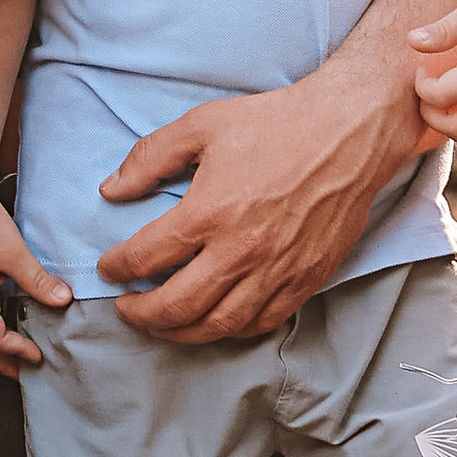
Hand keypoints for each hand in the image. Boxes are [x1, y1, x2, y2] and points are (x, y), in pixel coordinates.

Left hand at [95, 71, 397, 343]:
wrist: (347, 134)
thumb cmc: (274, 123)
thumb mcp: (201, 125)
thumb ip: (150, 158)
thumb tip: (111, 189)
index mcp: (209, 211)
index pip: (147, 257)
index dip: (118, 268)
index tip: (108, 269)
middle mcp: (241, 251)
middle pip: (177, 306)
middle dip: (142, 314)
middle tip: (125, 308)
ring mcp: (276, 272)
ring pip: (218, 325)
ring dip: (180, 332)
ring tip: (161, 323)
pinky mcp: (306, 281)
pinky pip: (260, 324)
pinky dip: (229, 331)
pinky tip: (213, 321)